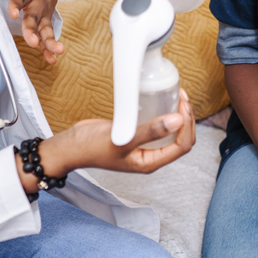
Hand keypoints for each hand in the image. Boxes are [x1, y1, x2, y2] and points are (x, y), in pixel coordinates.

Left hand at [0, 0, 63, 63]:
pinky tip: (52, 60)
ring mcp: (44, 15)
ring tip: (55, 52)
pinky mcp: (45, 24)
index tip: (11, 13)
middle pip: (35, 18)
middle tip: (32, 41)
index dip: (17, 4)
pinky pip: (49, 37)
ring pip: (46, 30)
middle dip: (33, 29)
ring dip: (50, 41)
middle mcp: (39, 4)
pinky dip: (51, 49)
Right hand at [32, 91, 195, 184]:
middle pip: (181, 139)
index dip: (187, 125)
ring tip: (177, 95)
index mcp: (150, 162)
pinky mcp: (136, 135)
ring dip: (178, 115)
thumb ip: (150, 131)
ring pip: (172, 131)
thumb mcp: (123, 138)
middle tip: (182, 97)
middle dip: (187, 119)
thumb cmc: (92, 147)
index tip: (183, 106)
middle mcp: (150, 155)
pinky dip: (164, 113)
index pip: (182, 146)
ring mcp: (144, 146)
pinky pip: (158, 125)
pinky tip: (162, 99)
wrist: (70, 146)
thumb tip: (177, 120)